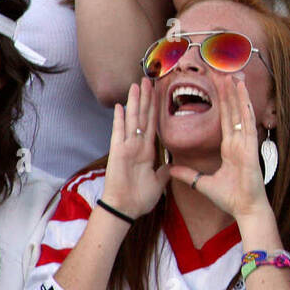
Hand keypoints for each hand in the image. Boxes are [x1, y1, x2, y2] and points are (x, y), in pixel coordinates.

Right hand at [101, 78, 170, 219]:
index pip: (154, 124)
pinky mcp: (118, 153)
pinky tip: (119, 106)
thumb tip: (171, 163)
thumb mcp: (158, 182)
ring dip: (135, 102)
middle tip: (149, 78)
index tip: (160, 92)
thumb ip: (164, 171)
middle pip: (144, 116)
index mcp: (148, 151)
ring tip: (137, 84)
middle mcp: (137, 145)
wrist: (125, 210)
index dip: (157, 108)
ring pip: (133, 119)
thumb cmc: (139, 198)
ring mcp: (127, 147)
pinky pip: (118, 133)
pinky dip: (119, 120)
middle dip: (147, 98)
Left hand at [168, 74, 272, 223]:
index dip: (220, 101)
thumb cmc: (229, 198)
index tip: (216, 84)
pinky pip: (246, 121)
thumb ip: (187, 174)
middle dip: (228, 90)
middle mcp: (238, 141)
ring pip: (239, 111)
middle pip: (231, 110)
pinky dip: (244, 104)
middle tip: (223, 70)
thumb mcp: (202, 183)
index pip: (223, 119)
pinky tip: (241, 89)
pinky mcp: (250, 146)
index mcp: (230, 148)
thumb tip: (170, 168)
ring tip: (232, 73)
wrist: (244, 209)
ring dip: (236, 92)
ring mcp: (245, 142)